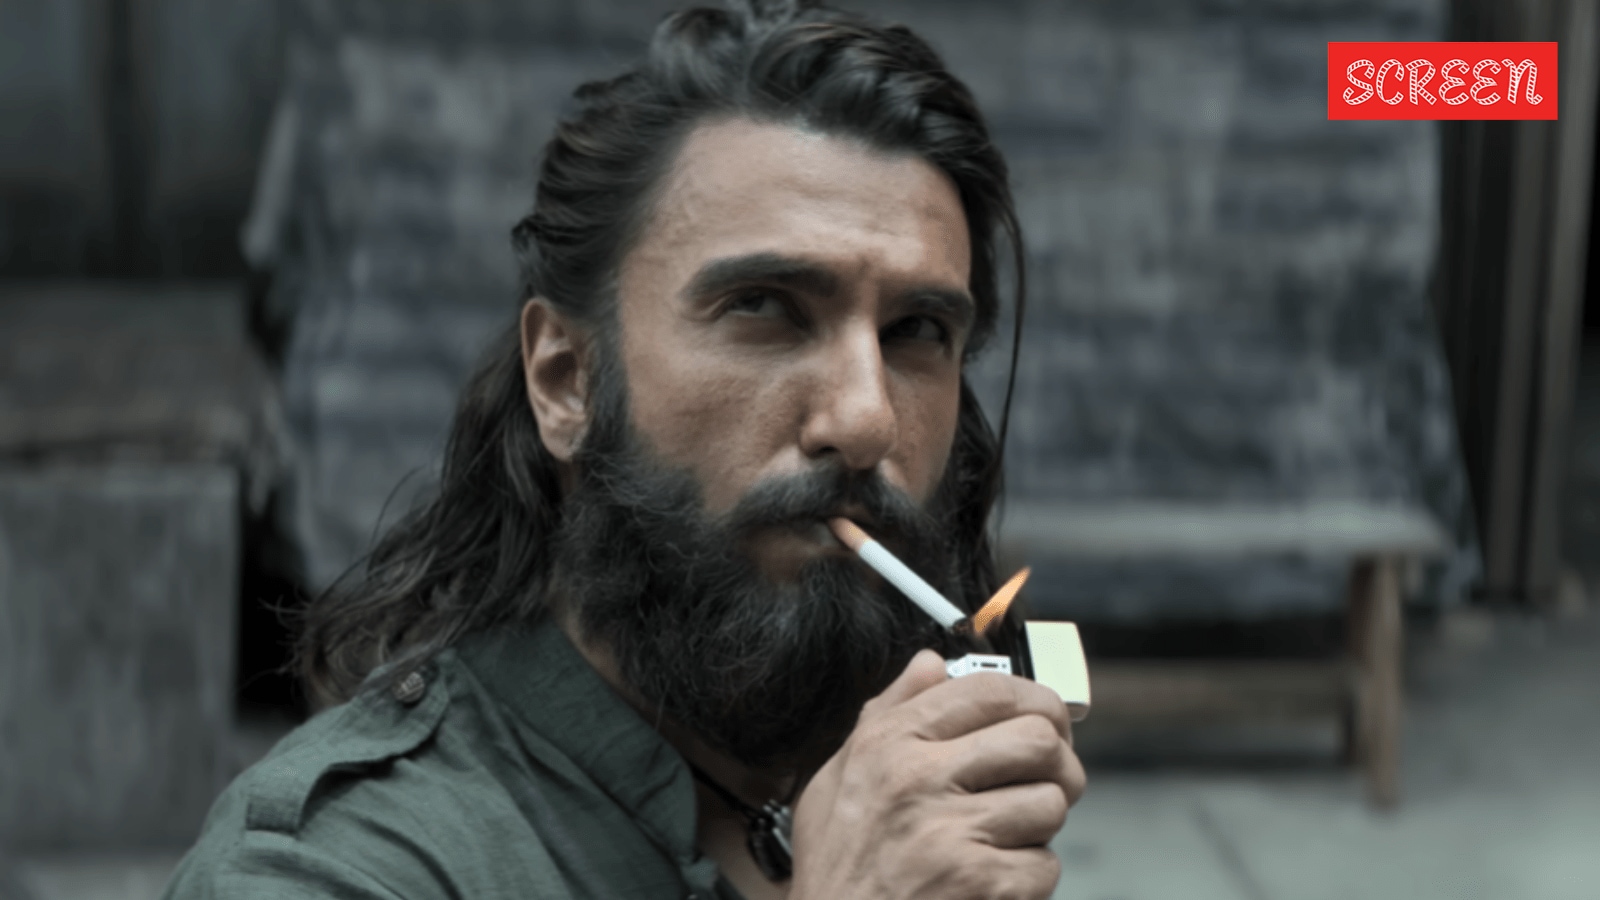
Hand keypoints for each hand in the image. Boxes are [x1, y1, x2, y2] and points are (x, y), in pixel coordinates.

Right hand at [788, 650, 1086, 899]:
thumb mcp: (836, 778)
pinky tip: (993, 879)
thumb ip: (885, 712)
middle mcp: (919, 779)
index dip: (1034, 699)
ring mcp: (951, 833)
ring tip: (1005, 837)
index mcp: (888, 744)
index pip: (989, 690)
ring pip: (1051, 803)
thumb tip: (929, 666)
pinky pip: (1045, 865)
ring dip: (1039, 826)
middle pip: (1038, 739)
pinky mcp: (979, 883)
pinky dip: (1029, 879)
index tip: (1044, 717)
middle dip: (1057, 762)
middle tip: (1048, 779)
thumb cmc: (839, 869)